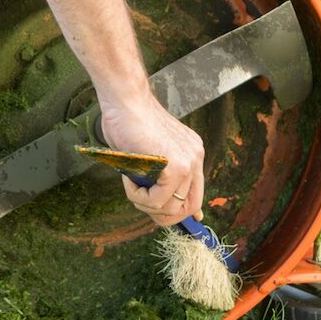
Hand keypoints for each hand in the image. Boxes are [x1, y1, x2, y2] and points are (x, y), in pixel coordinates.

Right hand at [100, 92, 204, 226]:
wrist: (124, 101)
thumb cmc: (128, 122)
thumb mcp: (149, 153)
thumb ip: (158, 175)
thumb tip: (163, 205)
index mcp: (192, 152)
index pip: (196, 194)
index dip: (184, 212)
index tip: (171, 218)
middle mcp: (195, 157)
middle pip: (189, 207)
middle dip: (163, 215)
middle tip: (141, 202)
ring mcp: (188, 161)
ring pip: (170, 207)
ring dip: (144, 204)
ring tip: (131, 185)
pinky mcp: (175, 165)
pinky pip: (157, 200)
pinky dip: (137, 196)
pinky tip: (128, 180)